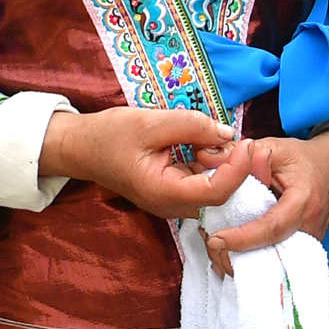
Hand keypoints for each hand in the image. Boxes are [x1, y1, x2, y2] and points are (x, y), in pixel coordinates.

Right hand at [37, 106, 249, 218]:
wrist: (80, 147)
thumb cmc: (108, 135)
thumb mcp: (149, 122)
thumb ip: (190, 126)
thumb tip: (227, 132)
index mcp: (163, 193)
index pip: (217, 191)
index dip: (238, 169)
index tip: (248, 143)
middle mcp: (172, 206)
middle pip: (221, 194)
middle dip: (233, 166)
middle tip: (234, 138)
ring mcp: (174, 203)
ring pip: (214, 189)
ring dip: (222, 164)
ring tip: (212, 137)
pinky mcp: (175, 194)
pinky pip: (203, 183)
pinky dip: (210, 164)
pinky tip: (204, 145)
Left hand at [202, 128, 328, 271]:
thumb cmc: (302, 160)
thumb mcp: (273, 148)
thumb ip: (239, 153)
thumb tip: (204, 158)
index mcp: (303, 201)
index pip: (273, 226)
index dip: (244, 237)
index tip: (216, 240)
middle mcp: (309, 228)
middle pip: (270, 253)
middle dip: (236, 256)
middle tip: (209, 245)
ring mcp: (308, 244)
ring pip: (270, 264)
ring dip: (240, 260)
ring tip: (217, 250)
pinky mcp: (302, 250)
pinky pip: (274, 261)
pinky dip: (250, 259)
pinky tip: (232, 252)